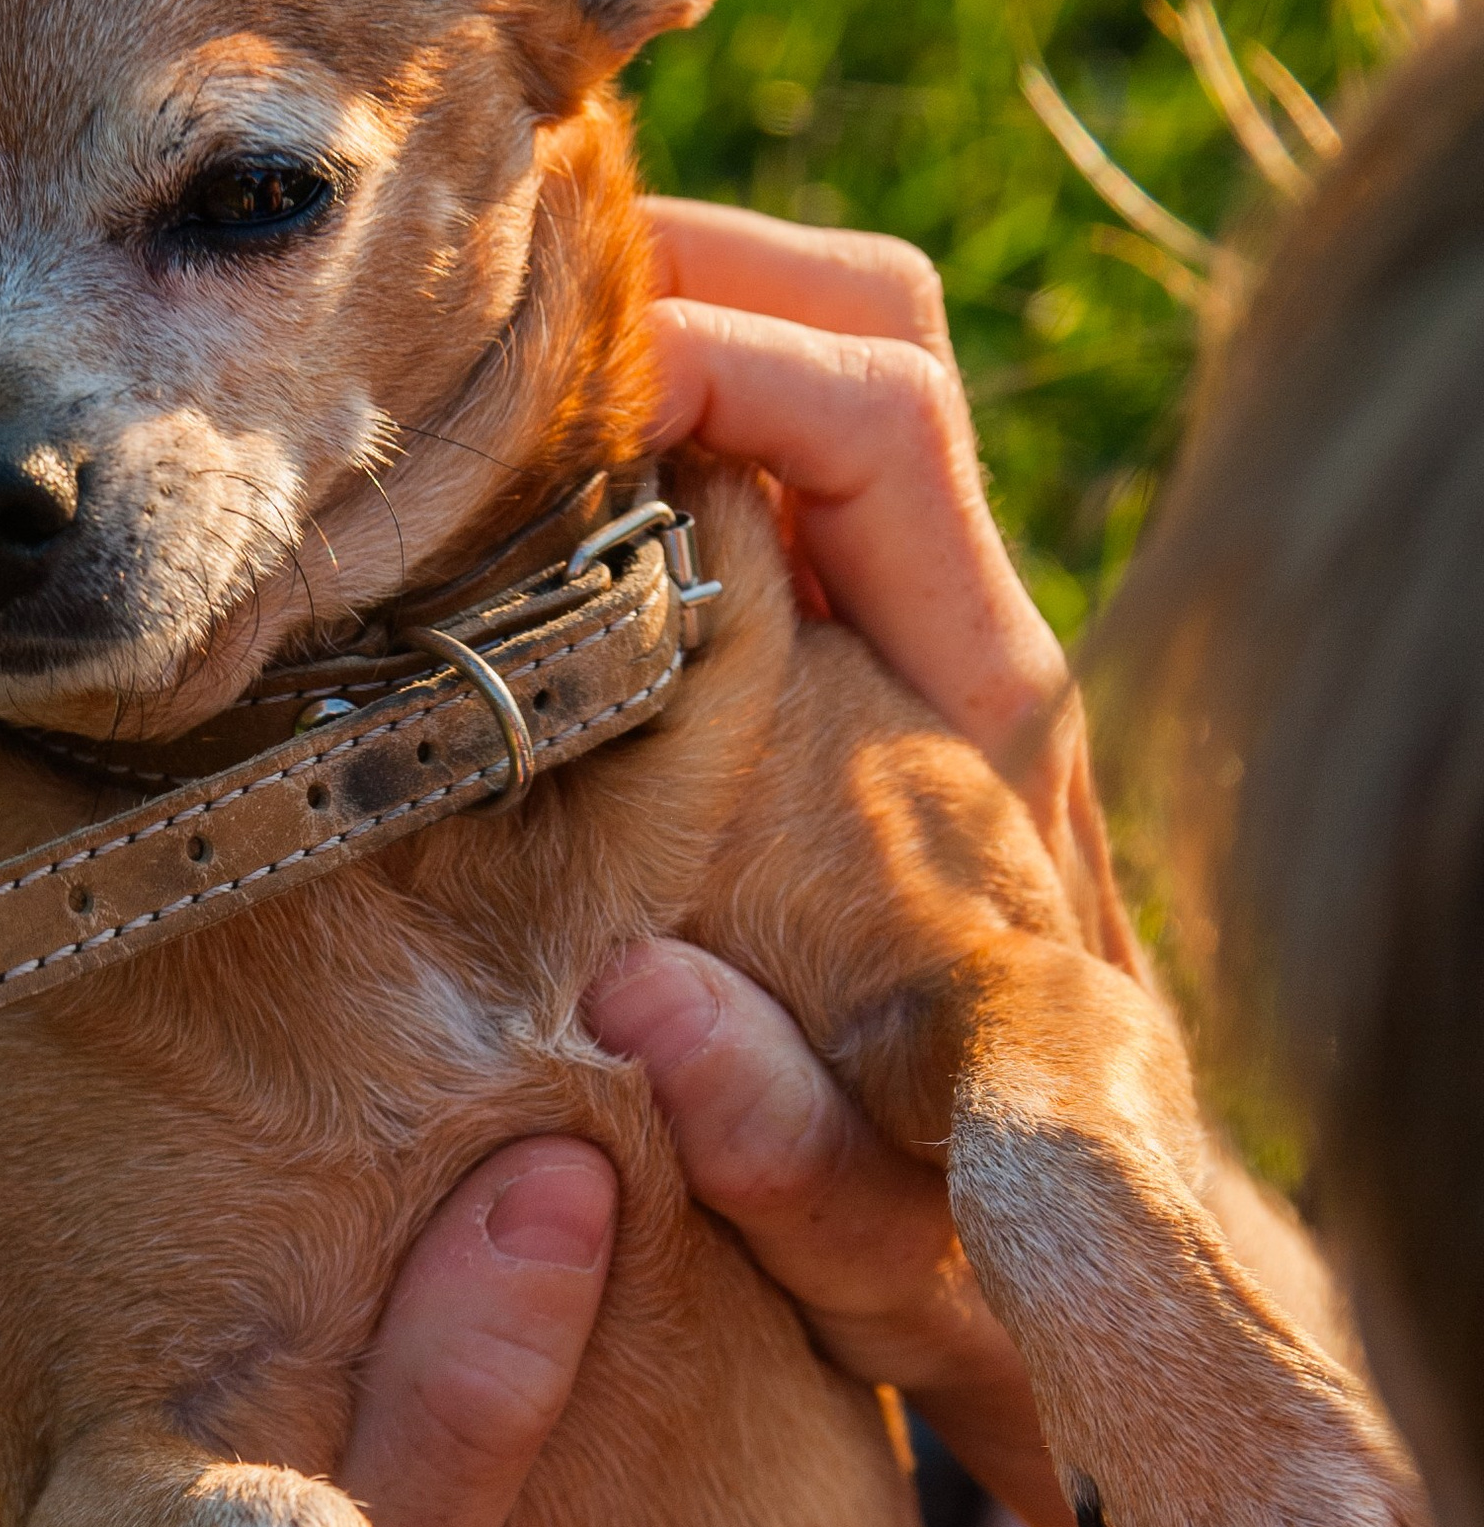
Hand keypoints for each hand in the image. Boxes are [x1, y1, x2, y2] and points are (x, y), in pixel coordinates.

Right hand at [590, 202, 1093, 1431]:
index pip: (888, 421)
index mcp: (983, 719)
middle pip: (873, 318)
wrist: (1056, 1264)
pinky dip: (645, 407)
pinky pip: (764, 453)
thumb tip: (644, 1003)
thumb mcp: (873, 1239)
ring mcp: (909, 633)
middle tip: (480, 295)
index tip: (551, 398)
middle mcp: (964, 638)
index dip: (727, 360)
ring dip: (665, 311)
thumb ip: (780, 1147)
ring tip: (469, 350)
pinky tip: (501, 462)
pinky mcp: (845, 659)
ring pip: (825, 352)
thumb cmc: (960, 1244)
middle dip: (690, 261)